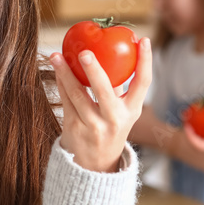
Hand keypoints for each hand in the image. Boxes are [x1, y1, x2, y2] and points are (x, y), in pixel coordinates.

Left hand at [50, 38, 151, 172]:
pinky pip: (66, 101)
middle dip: (94, 70)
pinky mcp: (75, 128)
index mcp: (132, 111)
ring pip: (78, 94)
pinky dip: (61, 83)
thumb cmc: (110, 128)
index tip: (144, 40)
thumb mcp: (121, 112)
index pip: (144, 83)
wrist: (96, 164)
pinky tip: (57, 69)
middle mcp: (115, 119)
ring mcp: (94, 125)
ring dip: (65, 73)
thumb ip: (118, 88)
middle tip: (85, 52)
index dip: (146, 61)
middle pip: (105, 91)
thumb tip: (114, 51)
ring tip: (57, 55)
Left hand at [182, 106, 203, 154]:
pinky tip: (193, 117)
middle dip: (189, 134)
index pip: (201, 147)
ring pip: (200, 140)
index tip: (187, 126)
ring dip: (192, 131)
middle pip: (198, 145)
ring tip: (187, 118)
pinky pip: (203, 134)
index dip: (191, 138)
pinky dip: (198, 127)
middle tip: (184, 120)